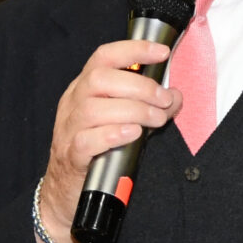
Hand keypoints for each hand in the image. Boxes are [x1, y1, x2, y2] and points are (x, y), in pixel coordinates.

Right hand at [36, 38, 180, 242]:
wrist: (67, 192)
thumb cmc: (97, 150)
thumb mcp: (120, 120)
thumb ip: (147, 105)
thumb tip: (174, 96)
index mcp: (84, 88)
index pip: (104, 57)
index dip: (134, 50)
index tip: (162, 52)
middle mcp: (73, 104)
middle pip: (99, 79)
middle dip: (139, 85)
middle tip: (164, 100)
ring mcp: (69, 130)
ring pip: (94, 108)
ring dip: (133, 110)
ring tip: (156, 120)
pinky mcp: (72, 156)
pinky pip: (87, 141)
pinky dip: (113, 134)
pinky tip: (132, 134)